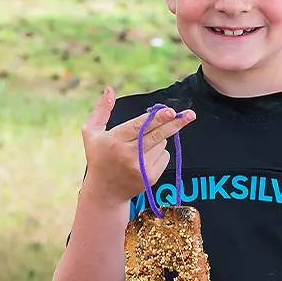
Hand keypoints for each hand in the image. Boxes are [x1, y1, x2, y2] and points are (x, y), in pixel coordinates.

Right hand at [79, 87, 195, 206]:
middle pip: (157, 135)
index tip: (170, 111)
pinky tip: (145, 158)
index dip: (157, 118)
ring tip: (141, 146)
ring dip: (158, 139)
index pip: (139, 127)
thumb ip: (101, 110)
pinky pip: (165, 156)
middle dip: (174, 123)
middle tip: (190, 115)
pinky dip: (160, 152)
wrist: (105, 191)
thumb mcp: (91, 132)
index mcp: (114, 141)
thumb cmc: (98, 157)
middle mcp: (128, 155)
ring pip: (162, 143)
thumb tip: (109, 89)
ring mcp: (141, 168)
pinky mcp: (150, 178)